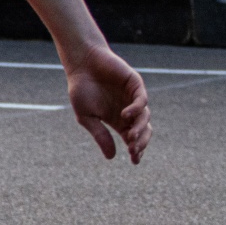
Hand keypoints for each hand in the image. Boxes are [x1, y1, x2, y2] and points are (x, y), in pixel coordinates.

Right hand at [64, 44, 149, 162]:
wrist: (82, 63)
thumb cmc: (81, 89)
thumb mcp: (86, 117)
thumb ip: (100, 135)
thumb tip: (112, 157)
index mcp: (117, 120)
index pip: (132, 138)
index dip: (135, 150)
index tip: (134, 161)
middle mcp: (129, 110)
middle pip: (143, 130)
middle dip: (140, 142)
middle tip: (134, 150)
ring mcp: (134, 98)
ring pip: (144, 117)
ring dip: (139, 128)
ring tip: (129, 135)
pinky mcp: (136, 85)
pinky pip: (142, 100)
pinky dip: (137, 109)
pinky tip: (125, 115)